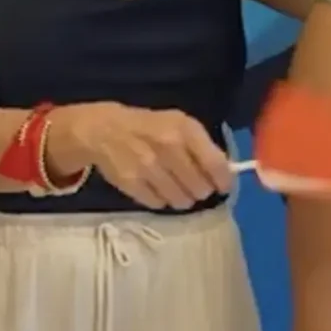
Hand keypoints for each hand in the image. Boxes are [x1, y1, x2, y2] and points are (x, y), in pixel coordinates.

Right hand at [43, 103, 233, 209]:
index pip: (216, 164)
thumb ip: (204, 148)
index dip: (223, 180)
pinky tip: (155, 187)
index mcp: (184, 129)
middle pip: (200, 188)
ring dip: (182, 198)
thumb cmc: (151, 127)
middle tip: (193, 185)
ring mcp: (148, 166)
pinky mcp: (132, 183)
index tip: (222, 186)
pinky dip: (160, 200)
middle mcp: (168, 147)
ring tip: (174, 187)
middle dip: (200, 190)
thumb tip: (226, 175)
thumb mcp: (180, 126)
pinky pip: (158, 204)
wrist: (105, 129)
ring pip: (182, 200)